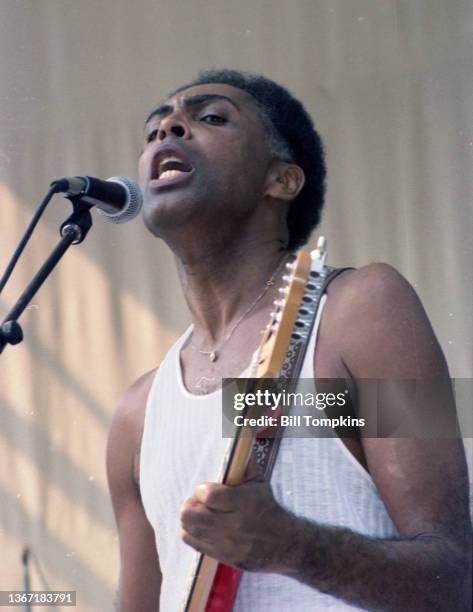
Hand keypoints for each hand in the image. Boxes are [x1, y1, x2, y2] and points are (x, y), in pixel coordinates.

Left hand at [180, 469, 295, 571]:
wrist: (283, 543)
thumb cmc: (266, 506)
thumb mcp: (259, 481)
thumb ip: (243, 462)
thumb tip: (235, 439)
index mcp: (245, 503)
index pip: (209, 496)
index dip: (202, 489)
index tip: (206, 487)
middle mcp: (234, 525)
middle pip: (191, 514)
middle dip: (192, 502)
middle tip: (200, 499)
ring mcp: (226, 544)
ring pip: (188, 527)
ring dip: (191, 515)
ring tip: (201, 510)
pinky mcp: (220, 556)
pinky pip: (191, 540)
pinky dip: (191, 530)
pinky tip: (203, 524)